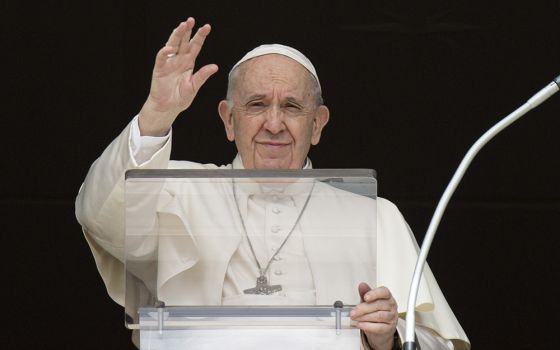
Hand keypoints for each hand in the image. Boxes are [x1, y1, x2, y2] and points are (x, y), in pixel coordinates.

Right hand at [139, 17, 218, 135]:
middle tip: (191, 20)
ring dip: (176, 35)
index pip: (195, 46)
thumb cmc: (181, 98)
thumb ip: (202, 76)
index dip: (200, 36)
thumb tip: (215, 66)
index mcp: (189, 63)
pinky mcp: (159, 68)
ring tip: (182, 26)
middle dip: (187, 31)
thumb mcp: (194, 86)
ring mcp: (169, 63)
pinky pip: (162, 57)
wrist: (168, 108)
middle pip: (183, 42)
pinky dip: (165, 52)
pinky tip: (170, 48)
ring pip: (172, 45)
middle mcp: (179, 60)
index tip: (207, 27)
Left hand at [351, 282, 398, 349]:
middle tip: (353, 312)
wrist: (381, 328)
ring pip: (379, 316)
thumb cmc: (376, 311)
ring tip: (355, 318)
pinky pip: (379, 327)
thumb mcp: (369, 301)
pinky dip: (367, 326)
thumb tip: (362, 285)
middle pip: (378, 305)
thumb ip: (365, 293)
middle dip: (363, 308)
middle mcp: (391, 306)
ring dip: (364, 317)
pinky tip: (360, 324)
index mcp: (387, 296)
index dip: (374, 294)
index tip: (365, 297)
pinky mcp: (389, 328)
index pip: (384, 292)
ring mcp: (392, 317)